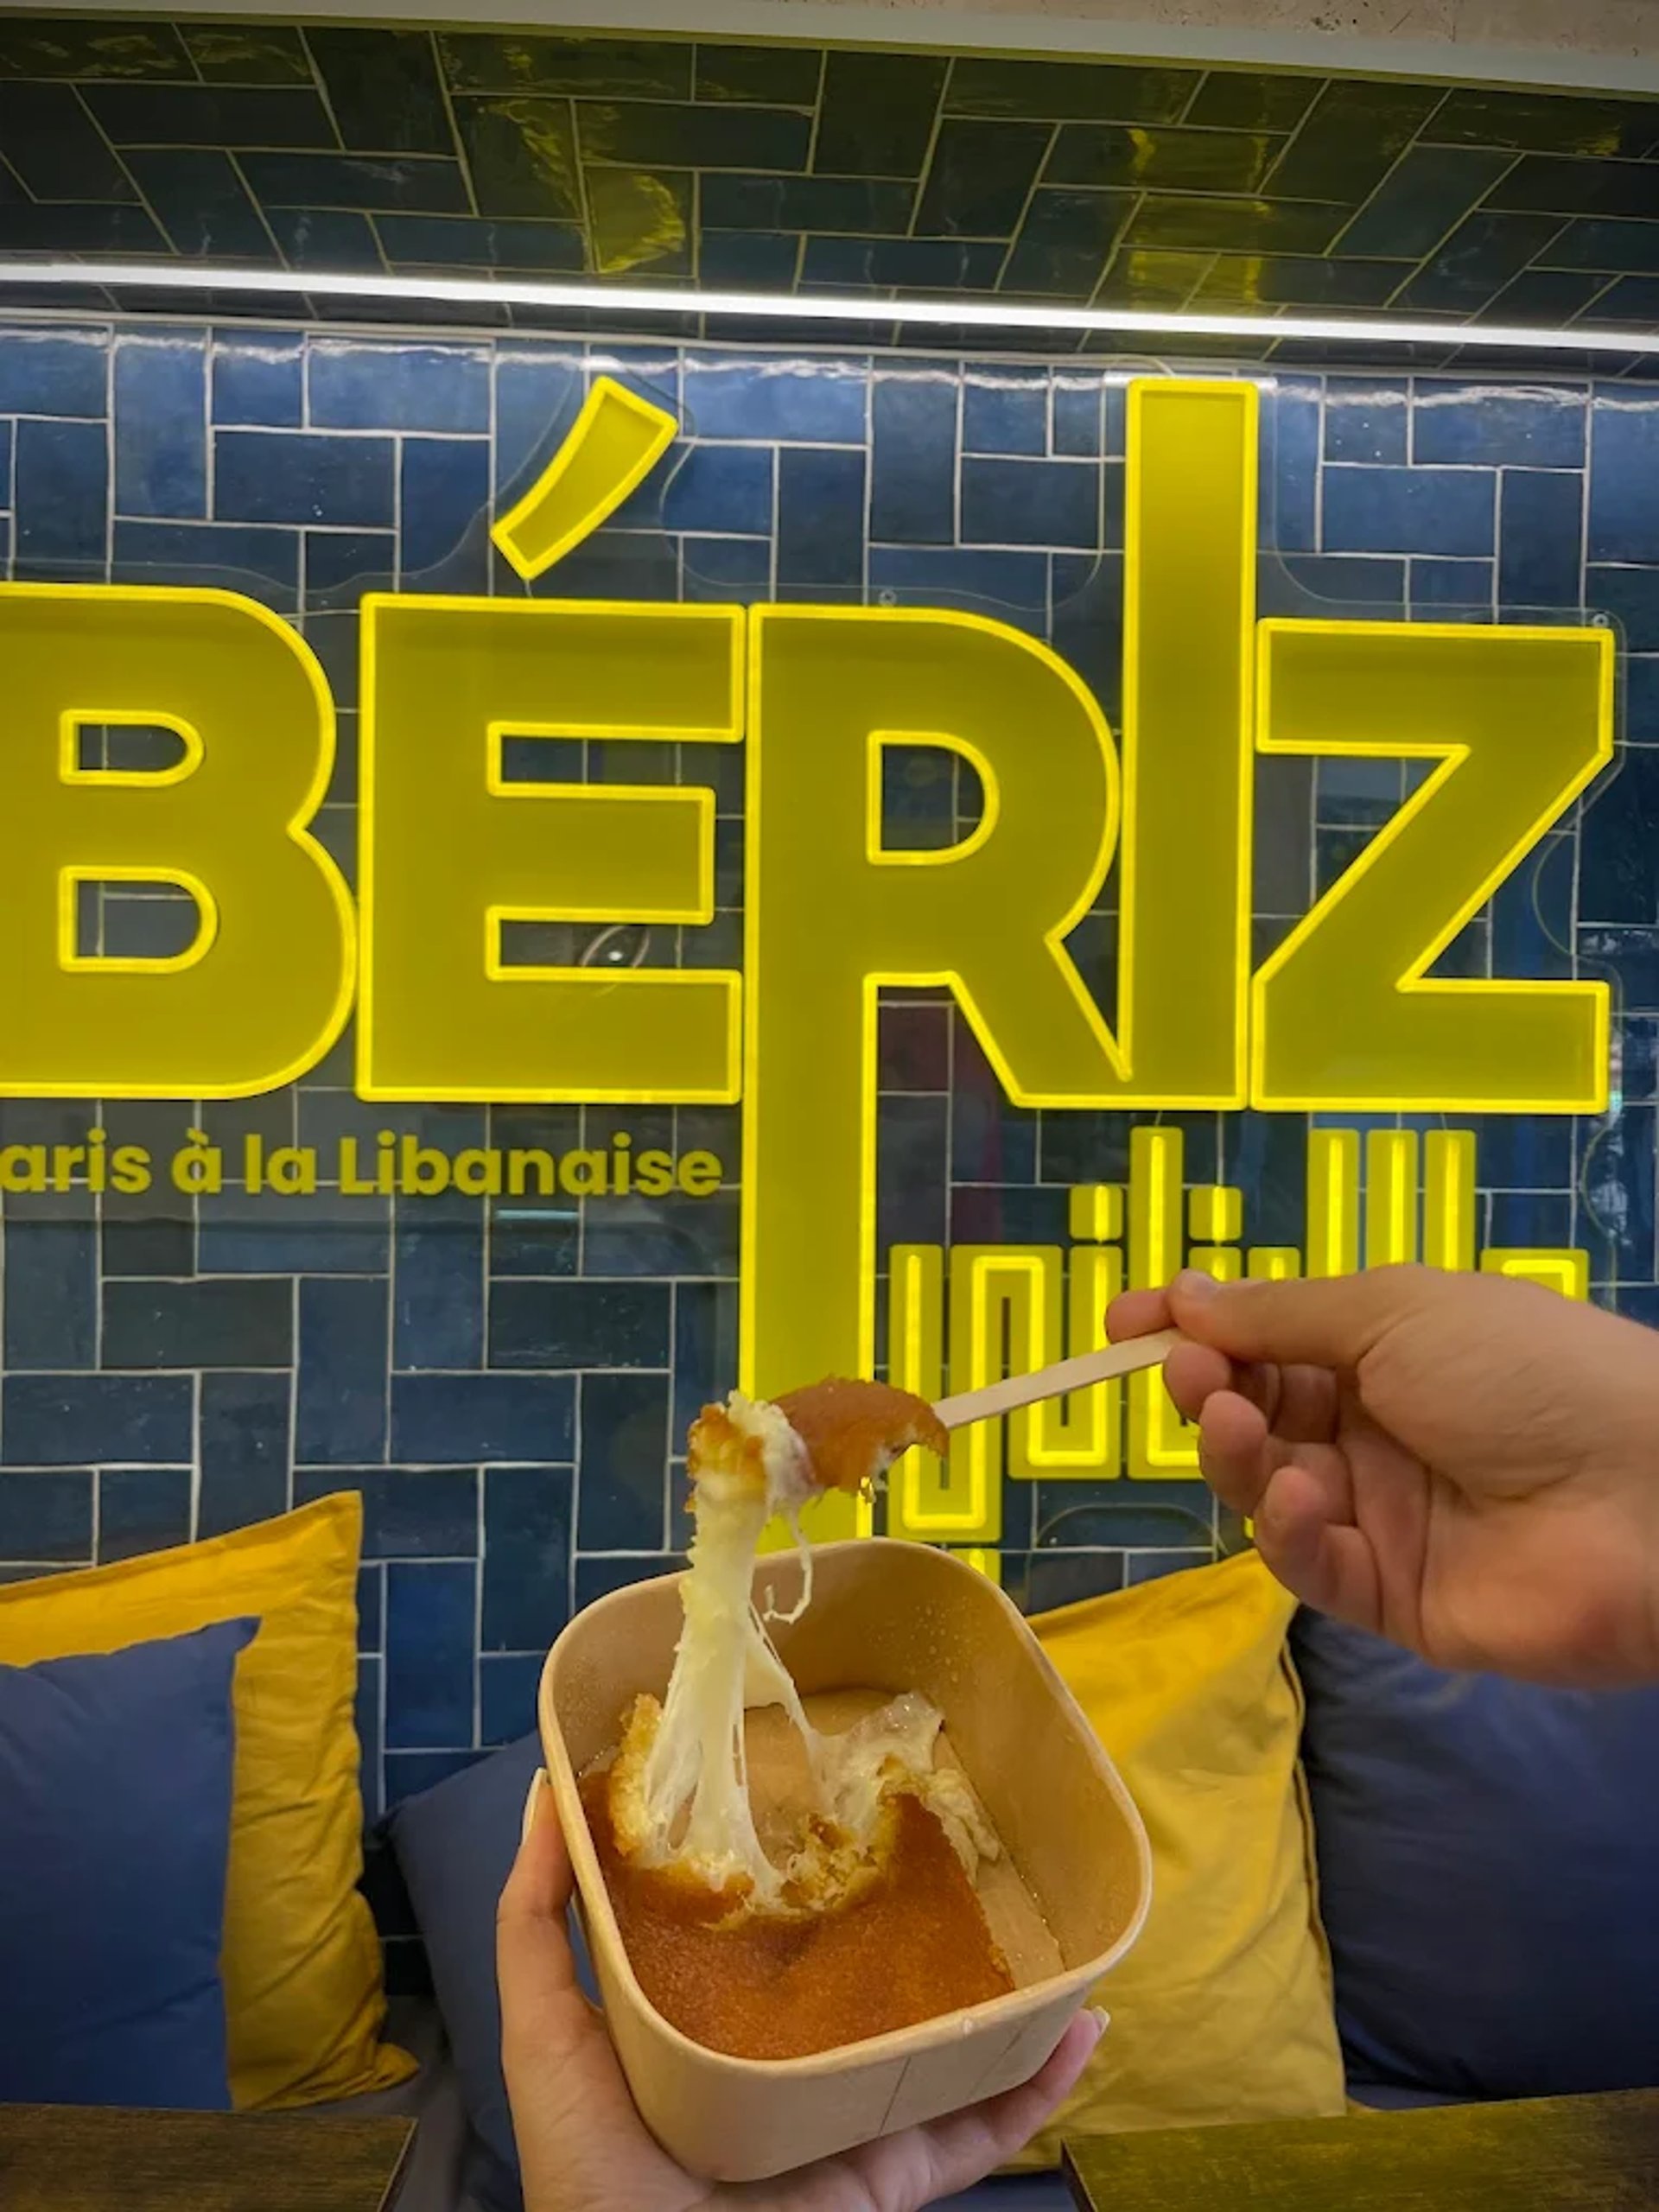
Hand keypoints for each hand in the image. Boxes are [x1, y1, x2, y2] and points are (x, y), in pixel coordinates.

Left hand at [498, 1774, 1102, 2211]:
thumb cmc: (586, 2162)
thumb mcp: (545, 2026)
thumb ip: (538, 1917)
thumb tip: (543, 1787)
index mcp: (717, 2032)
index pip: (776, 1944)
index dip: (808, 1877)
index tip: (842, 1794)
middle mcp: (794, 2073)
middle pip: (875, 1991)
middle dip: (927, 1931)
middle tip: (974, 1851)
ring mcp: (853, 2126)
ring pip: (949, 2053)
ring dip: (1010, 1999)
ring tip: (1057, 1931)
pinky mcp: (896, 2181)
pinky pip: (983, 2131)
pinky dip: (1041, 2086)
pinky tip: (1085, 2024)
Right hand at [1108, 1264, 1658, 1687]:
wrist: (1645, 1495)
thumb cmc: (1522, 1369)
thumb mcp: (1395, 1311)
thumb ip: (1279, 1316)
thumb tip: (1181, 1298)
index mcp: (1385, 1351)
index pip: (1264, 1342)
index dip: (1192, 1333)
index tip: (1123, 1329)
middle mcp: (1376, 1433)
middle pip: (1254, 1416)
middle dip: (1209, 1391)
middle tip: (1192, 1376)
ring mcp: (1383, 1519)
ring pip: (1266, 1492)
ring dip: (1238, 1456)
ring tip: (1240, 1428)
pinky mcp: (1393, 1600)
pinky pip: (1313, 1566)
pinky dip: (1292, 1531)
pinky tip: (1305, 1498)